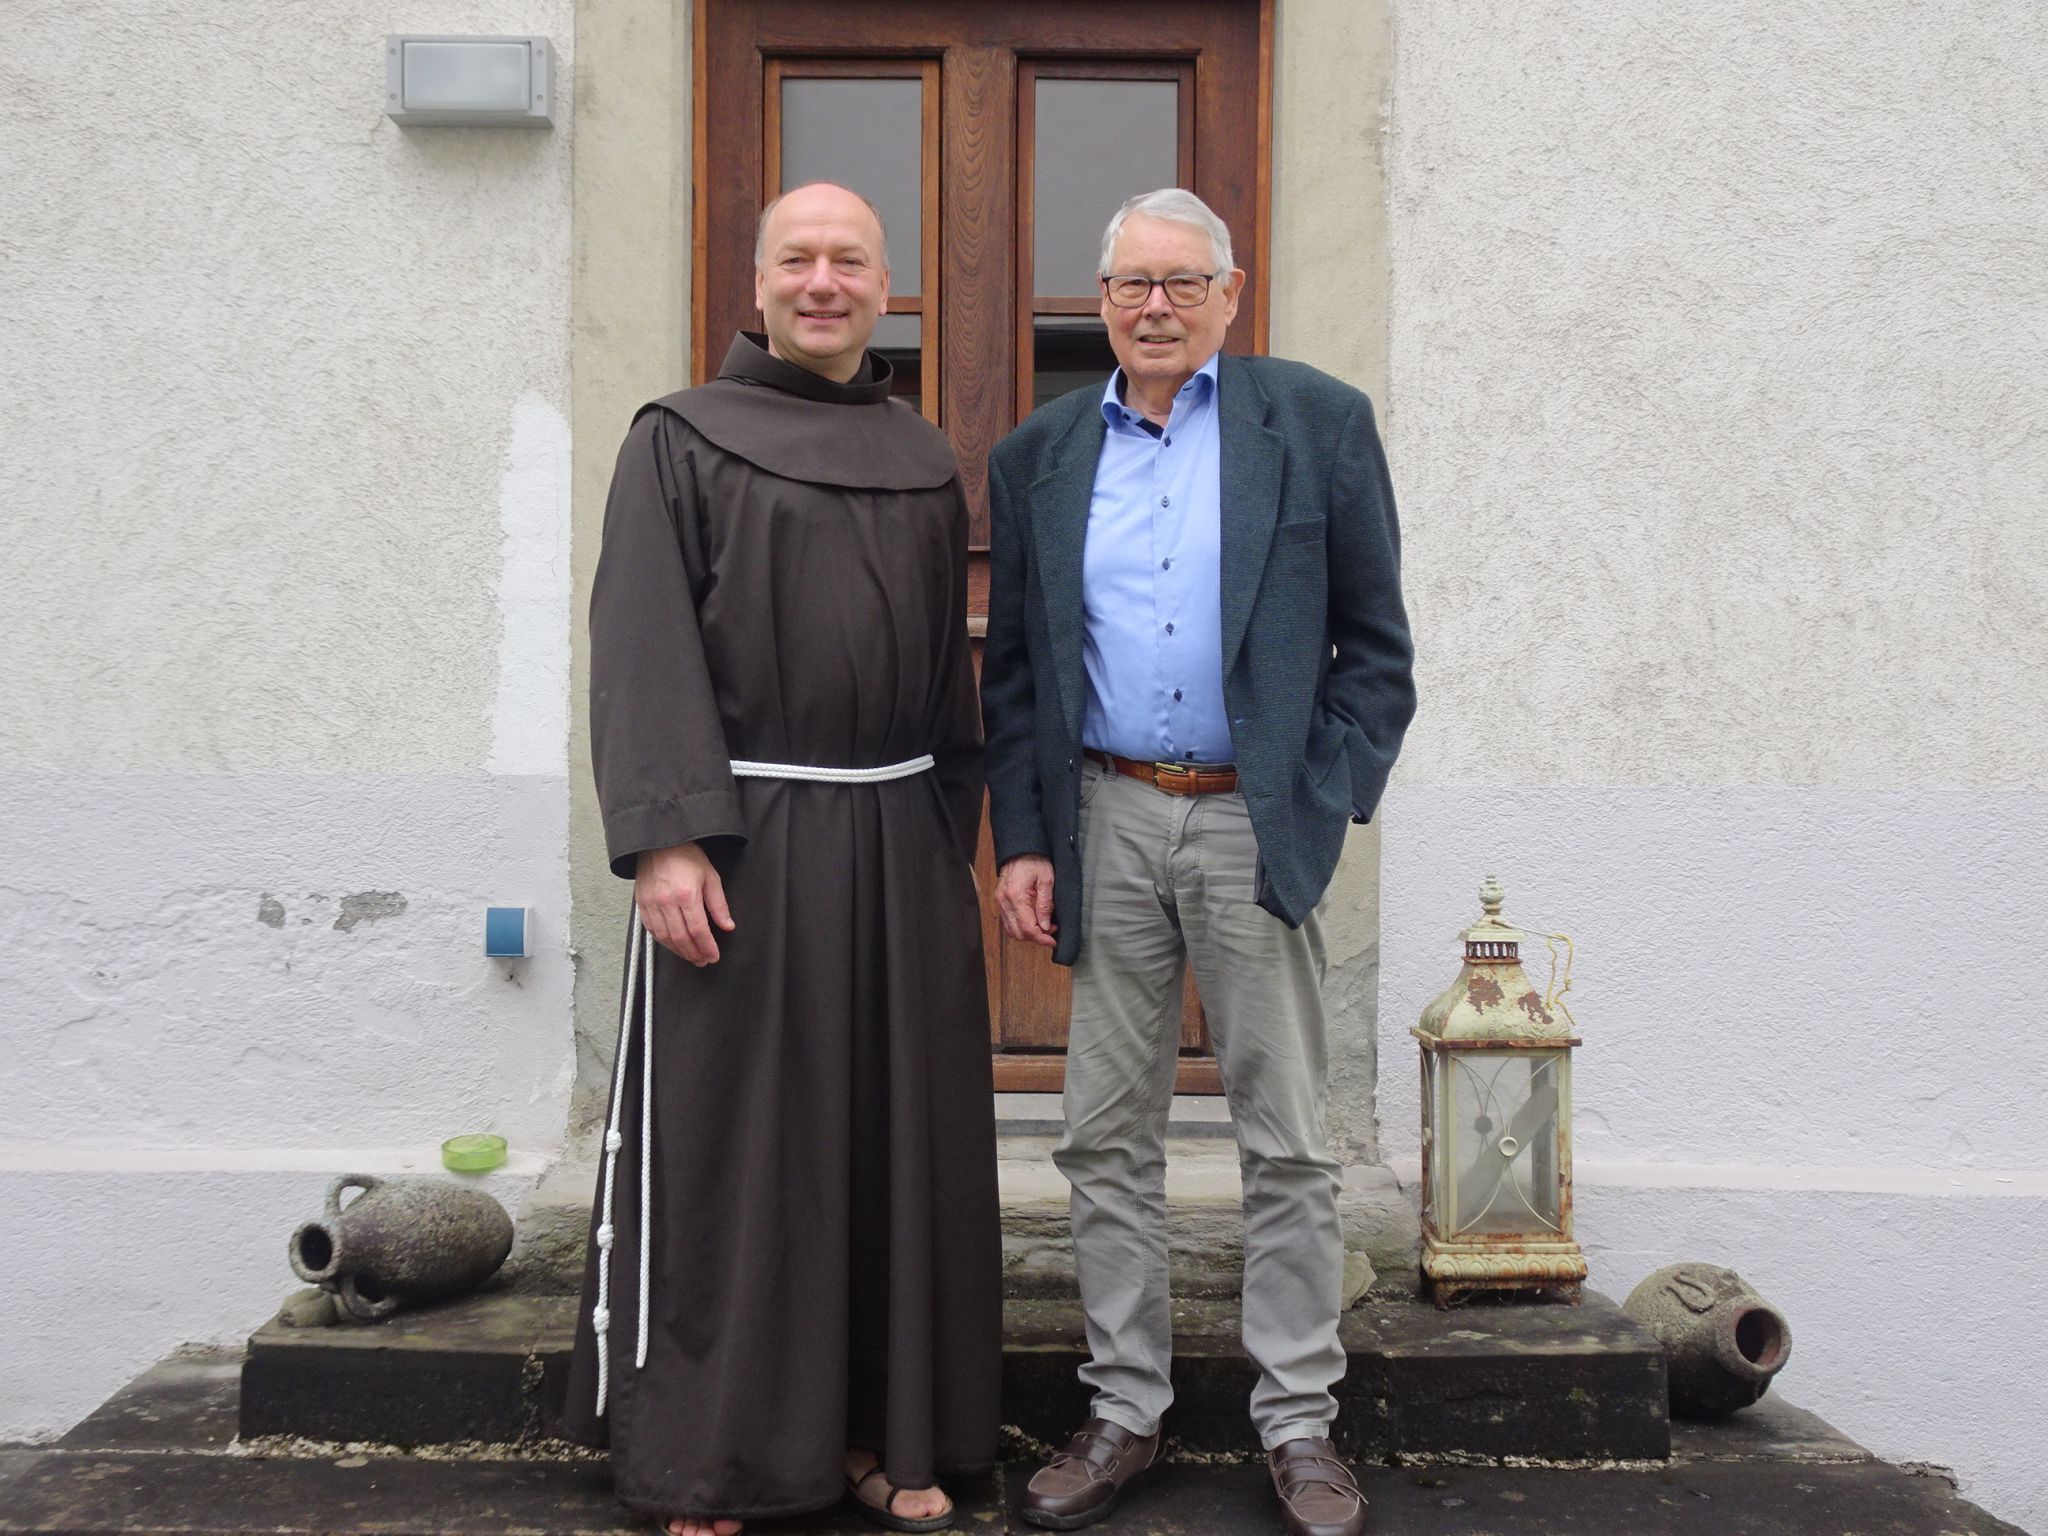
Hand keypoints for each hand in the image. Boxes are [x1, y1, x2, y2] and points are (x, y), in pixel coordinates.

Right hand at [635, 843, 734, 965]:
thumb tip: (727, 926)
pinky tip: (673, 945)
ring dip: (679, 951)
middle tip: (703, 960)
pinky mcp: (642, 905)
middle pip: (681, 938)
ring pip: (665, 938)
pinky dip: (664, 942)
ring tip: (691, 956)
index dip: (707, 947)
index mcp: (686, 894)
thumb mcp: (710, 876)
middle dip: (694, 953)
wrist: (659, 842)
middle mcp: (666, 902)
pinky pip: (652, 930)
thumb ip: (719, 904)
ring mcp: (651, 904)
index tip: (713, 956)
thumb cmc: (686, 856)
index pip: (698, 930)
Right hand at [996, 855, 1056, 947]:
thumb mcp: (1047, 880)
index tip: (1053, 940)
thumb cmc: (1035, 860)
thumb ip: (1045, 905)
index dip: (1041, 938)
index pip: (1027, 928)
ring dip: (1028, 934)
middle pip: (1018, 933)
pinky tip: (1032, 922)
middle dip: (1036, 937)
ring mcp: (1000, 902)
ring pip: (1011, 930)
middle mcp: (1004, 901)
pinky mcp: (1000, 901)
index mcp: (1016, 896)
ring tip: (1043, 926)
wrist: (1020, 848)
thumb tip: (1045, 926)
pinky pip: (1008, 922)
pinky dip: (1020, 927)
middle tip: (1051, 931)